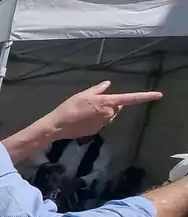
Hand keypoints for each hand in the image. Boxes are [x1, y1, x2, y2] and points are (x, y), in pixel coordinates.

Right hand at [45, 81, 161, 139]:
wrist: (58, 126)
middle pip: (116, 107)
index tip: (158, 95)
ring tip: (84, 112)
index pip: (130, 99)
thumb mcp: (83, 94)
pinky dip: (94, 120)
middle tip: (91, 103)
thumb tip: (107, 85)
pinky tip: (82, 120)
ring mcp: (104, 123)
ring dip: (102, 112)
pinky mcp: (97, 131)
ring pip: (108, 115)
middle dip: (109, 104)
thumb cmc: (70, 107)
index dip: (145, 96)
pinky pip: (101, 122)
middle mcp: (109, 114)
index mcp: (108, 102)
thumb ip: (98, 90)